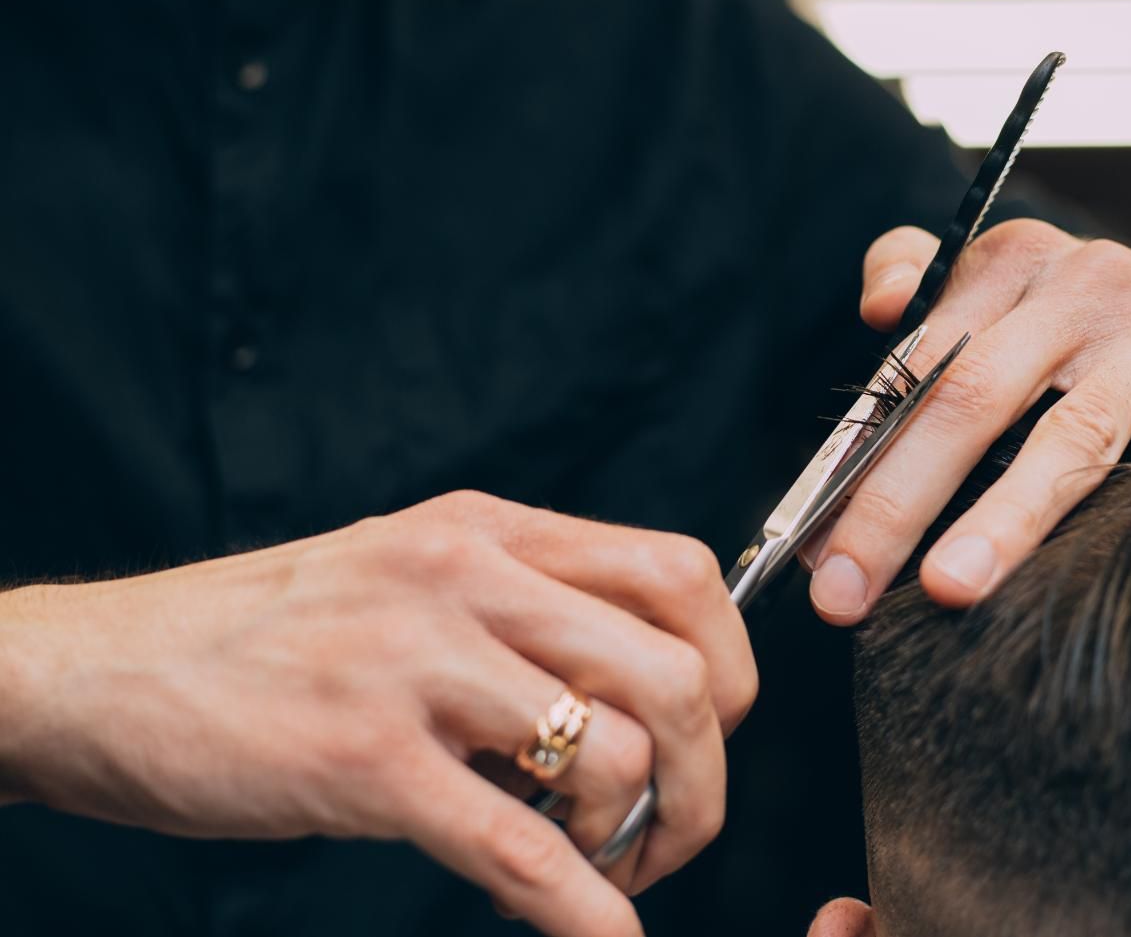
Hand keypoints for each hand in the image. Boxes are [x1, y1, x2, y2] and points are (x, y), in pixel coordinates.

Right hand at [0, 492, 756, 936]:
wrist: (103, 671)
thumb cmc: (265, 635)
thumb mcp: (408, 576)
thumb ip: (519, 612)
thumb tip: (632, 700)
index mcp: (489, 529)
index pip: (679, 572)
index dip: (729, 664)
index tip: (711, 730)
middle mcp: (467, 576)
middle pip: (677, 670)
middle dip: (708, 773)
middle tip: (672, 827)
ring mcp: (416, 662)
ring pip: (618, 755)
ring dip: (639, 837)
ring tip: (595, 864)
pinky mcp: (364, 758)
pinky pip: (519, 847)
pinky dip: (584, 909)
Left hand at [804, 220, 1130, 621]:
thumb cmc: (1071, 334)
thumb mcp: (993, 294)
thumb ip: (922, 296)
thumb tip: (878, 310)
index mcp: (1007, 262)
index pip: (916, 362)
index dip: (859, 454)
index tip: (816, 544)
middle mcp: (1079, 282)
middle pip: (972, 398)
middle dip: (898, 503)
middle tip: (844, 594)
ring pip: (1074, 431)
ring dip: (1009, 515)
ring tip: (950, 587)